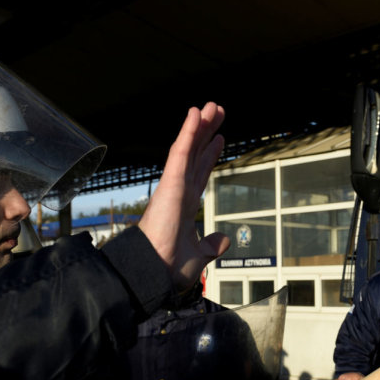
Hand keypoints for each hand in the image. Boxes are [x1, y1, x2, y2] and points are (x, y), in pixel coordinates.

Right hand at [139, 103, 230, 290]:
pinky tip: (195, 114)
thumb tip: (224, 239)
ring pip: (189, 148)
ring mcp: (174, 186)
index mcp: (185, 205)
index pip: (200, 173)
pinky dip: (189, 132)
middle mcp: (179, 192)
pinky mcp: (170, 184)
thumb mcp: (199, 255)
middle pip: (196, 154)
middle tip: (217, 111)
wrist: (155, 274)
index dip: (209, 154)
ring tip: (211, 106)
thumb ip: (211, 245)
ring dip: (199, 125)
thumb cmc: (169, 268)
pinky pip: (180, 152)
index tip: (219, 139)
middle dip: (207, 133)